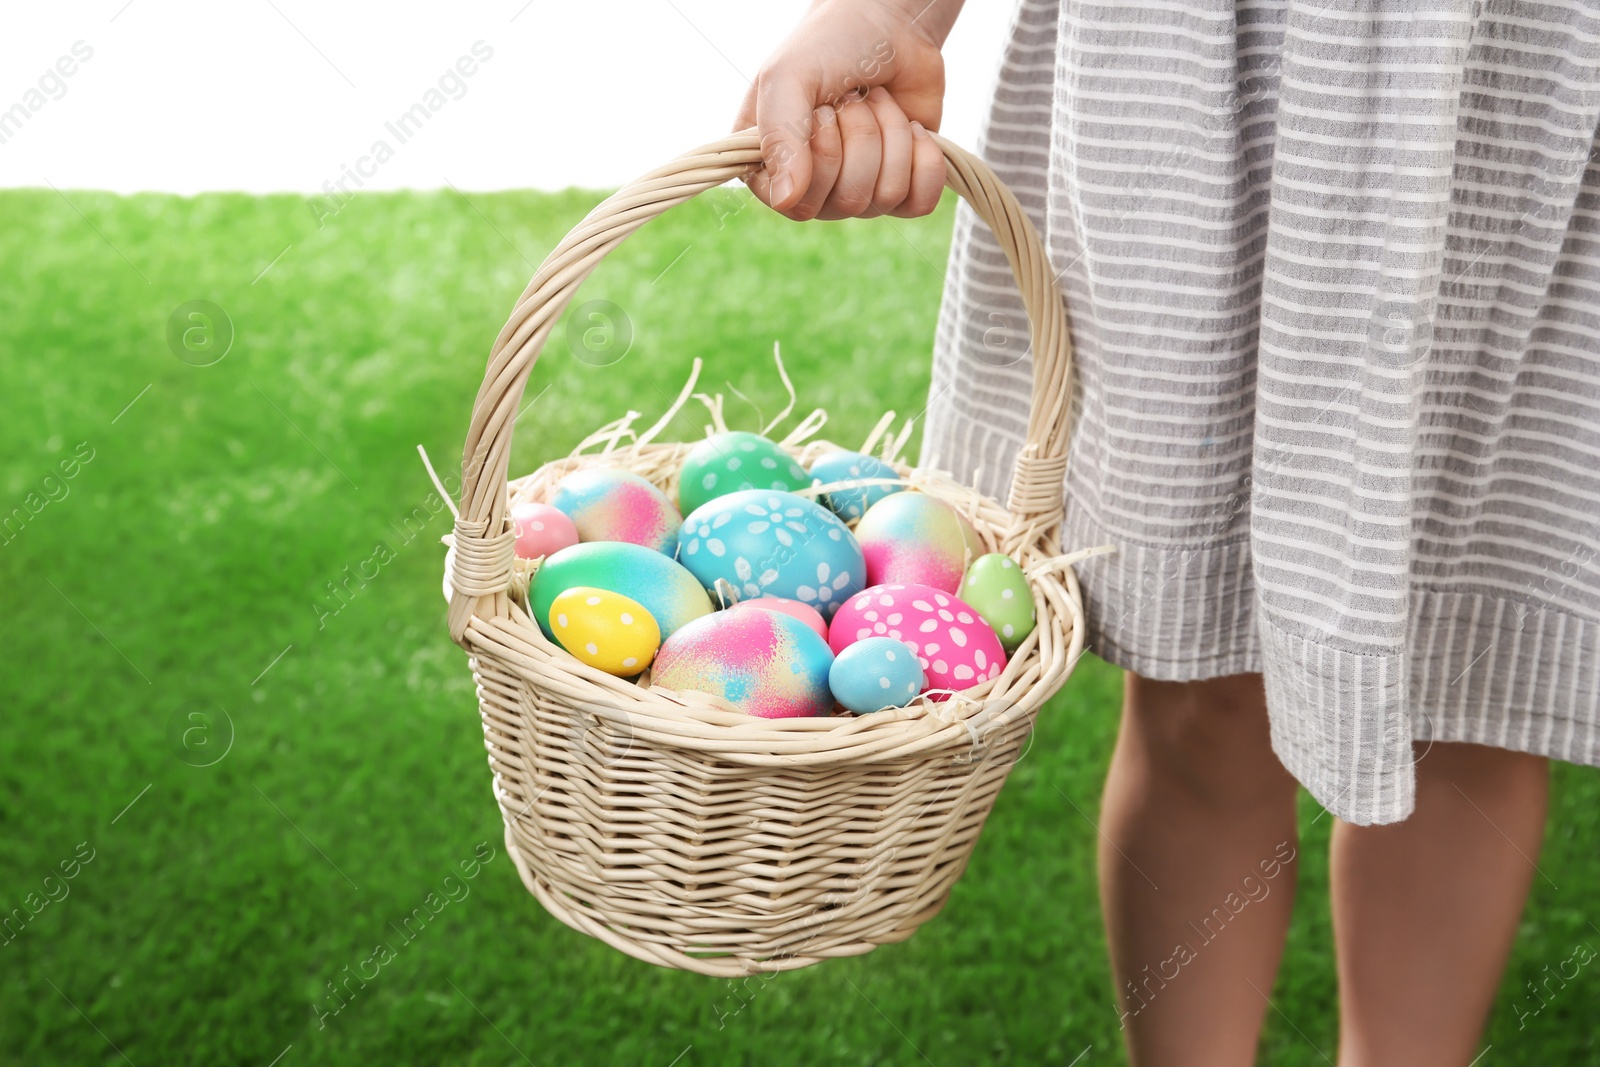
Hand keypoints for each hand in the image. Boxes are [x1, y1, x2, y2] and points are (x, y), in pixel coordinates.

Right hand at [735, 0, 962, 220]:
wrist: (889, 27)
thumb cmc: (828, 48)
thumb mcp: (788, 77)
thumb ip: (778, 136)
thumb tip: (786, 201)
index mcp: (772, 170)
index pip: (800, 204)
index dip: (822, 153)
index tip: (821, 109)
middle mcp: (813, 189)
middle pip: (848, 200)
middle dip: (861, 135)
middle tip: (853, 99)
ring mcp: (859, 191)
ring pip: (887, 196)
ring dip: (891, 134)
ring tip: (878, 101)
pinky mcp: (903, 188)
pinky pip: (920, 202)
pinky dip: (923, 157)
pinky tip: (912, 127)